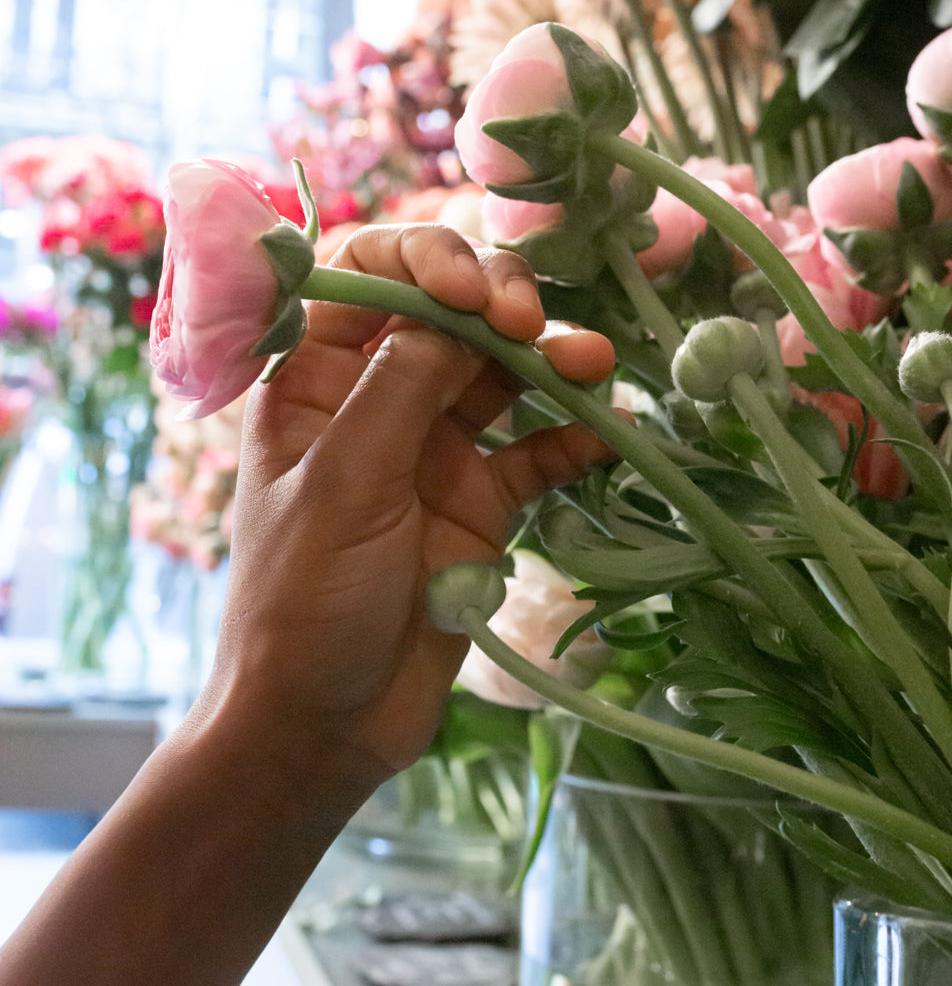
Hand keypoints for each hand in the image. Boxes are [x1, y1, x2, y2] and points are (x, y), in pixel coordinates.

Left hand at [204, 222, 615, 797]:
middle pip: (448, 314)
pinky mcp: (481, 504)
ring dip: (552, 361)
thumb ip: (399, 390)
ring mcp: (434, 451)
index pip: (368, 276)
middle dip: (499, 304)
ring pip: (503, 376)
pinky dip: (575, 439)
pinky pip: (538, 452)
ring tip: (596, 364)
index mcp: (315, 380)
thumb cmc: (303, 603)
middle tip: (531, 327)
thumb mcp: (342, 485)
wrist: (326, 724)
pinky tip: (613, 433)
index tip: (469, 293)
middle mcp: (377, 400)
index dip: (423, 261)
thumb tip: (451, 311)